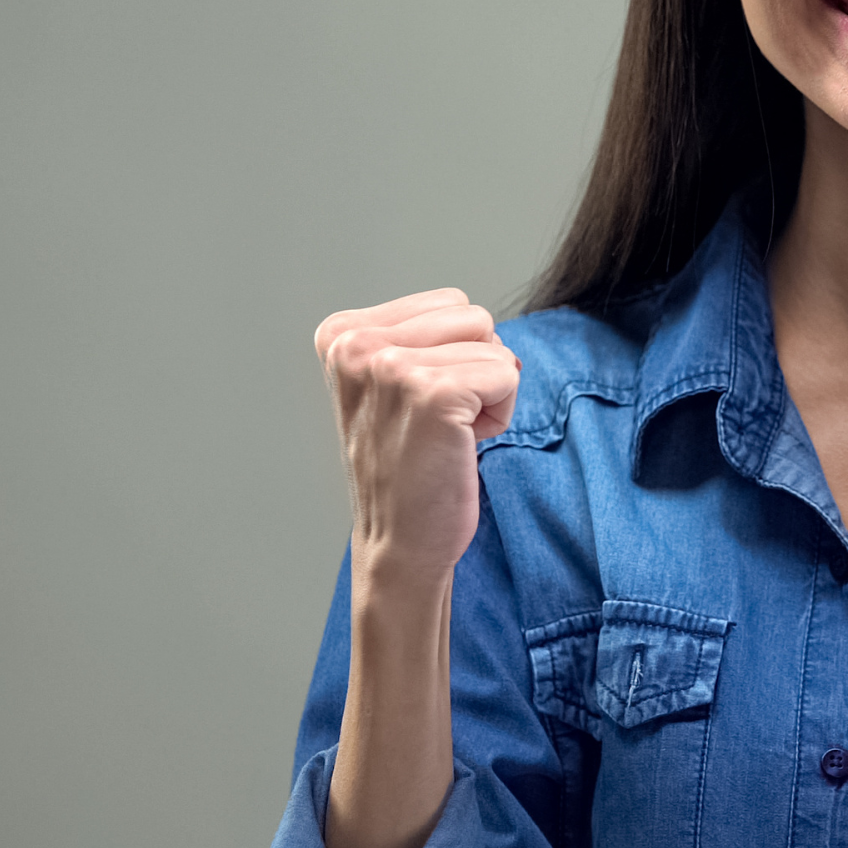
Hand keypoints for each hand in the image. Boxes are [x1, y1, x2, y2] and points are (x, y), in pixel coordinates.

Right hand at [314, 289, 519, 585]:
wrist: (399, 543)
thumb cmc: (406, 466)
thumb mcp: (389, 385)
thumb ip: (421, 339)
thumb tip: (490, 327)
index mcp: (340, 335)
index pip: (448, 303)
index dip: (452, 355)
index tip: (419, 406)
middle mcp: (356, 345)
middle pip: (473, 316)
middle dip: (474, 368)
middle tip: (437, 424)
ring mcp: (392, 367)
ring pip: (494, 343)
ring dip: (487, 391)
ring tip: (447, 434)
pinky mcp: (433, 394)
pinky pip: (507, 374)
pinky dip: (500, 414)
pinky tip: (463, 446)